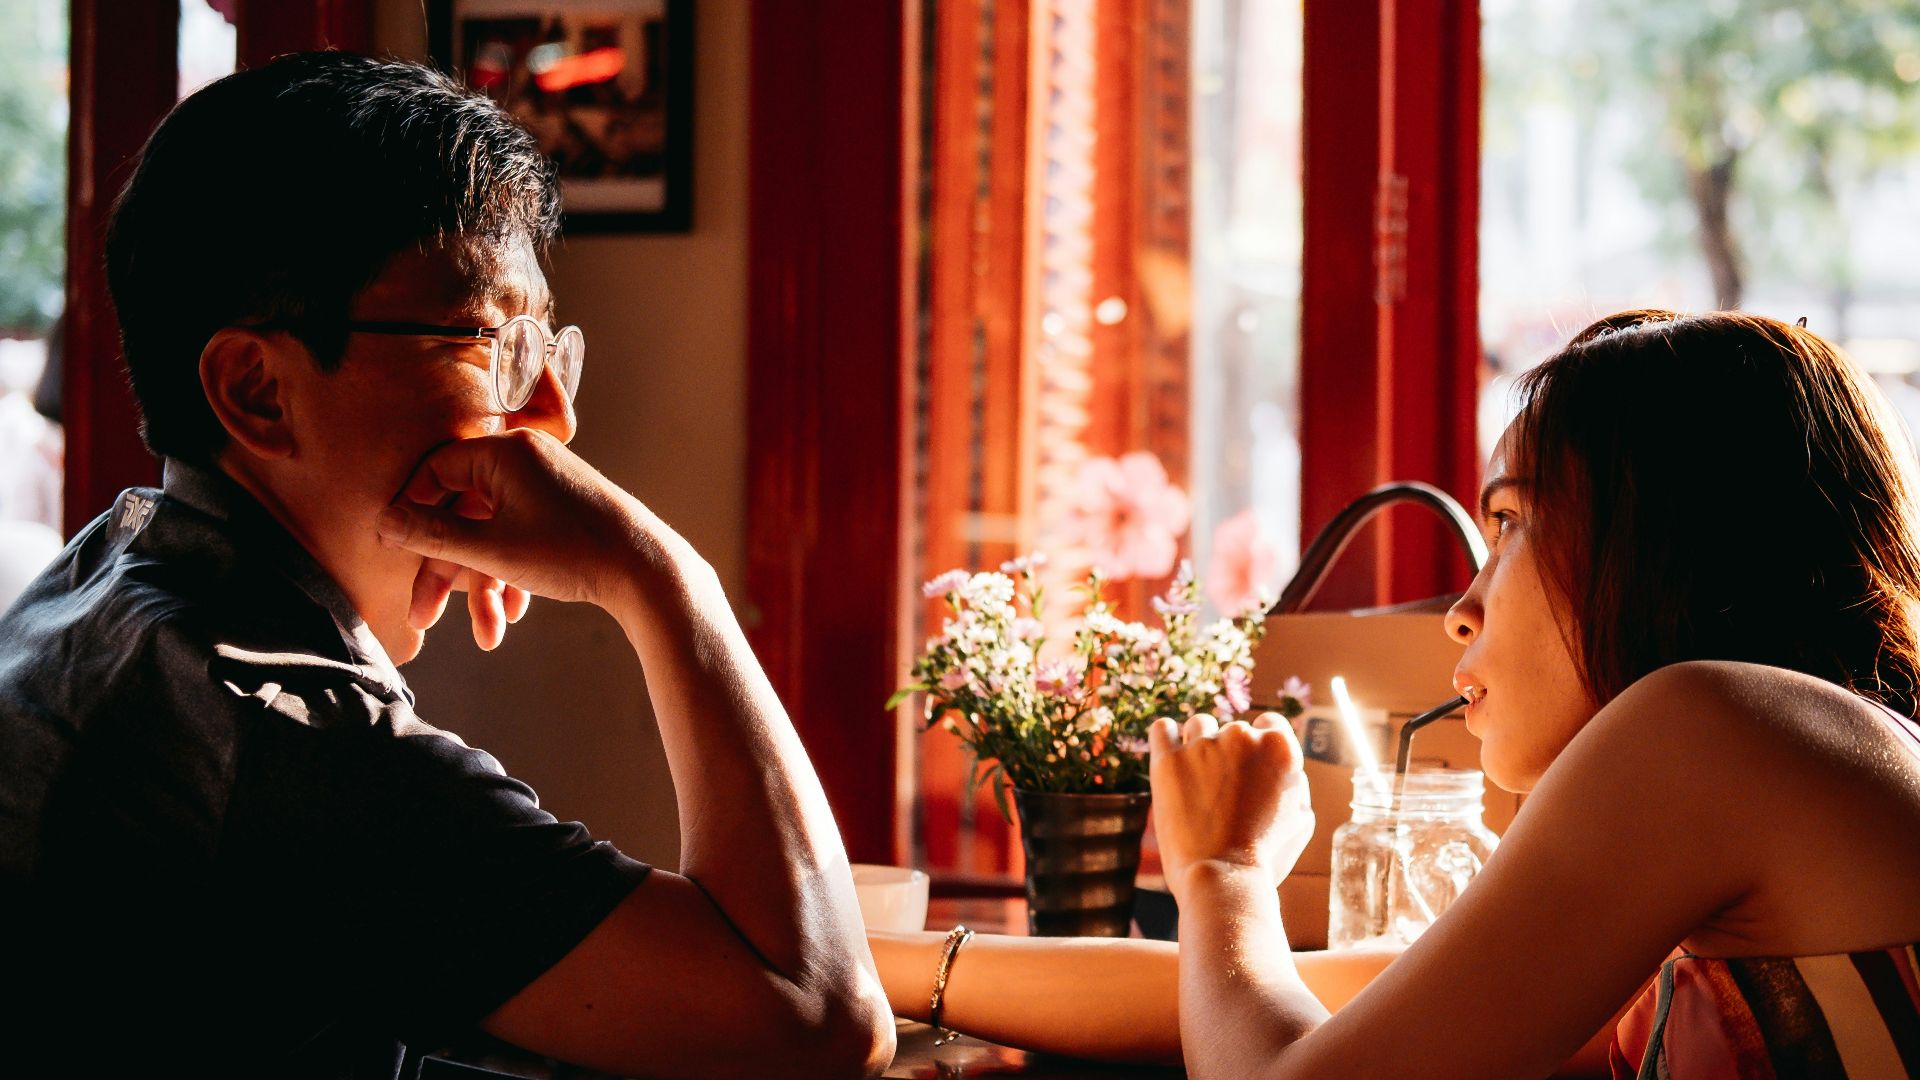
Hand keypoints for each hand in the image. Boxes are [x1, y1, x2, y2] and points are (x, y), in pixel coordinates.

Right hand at [374, 429, 671, 617]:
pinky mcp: (560, 509)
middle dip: (446, 572)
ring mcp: (544, 485)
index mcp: (504, 452)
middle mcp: (524, 460)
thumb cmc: (572, 552)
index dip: (410, 513)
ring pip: (491, 534)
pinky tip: (514, 614)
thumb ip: (433, 535)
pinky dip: (512, 573)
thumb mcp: (491, 550)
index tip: (393, 550)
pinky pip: (519, 536)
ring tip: (487, 635)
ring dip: (483, 585)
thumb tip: (384, 521)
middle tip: (422, 617)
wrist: (647, 569)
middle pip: (461, 513)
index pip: (435, 472)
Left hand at [1148, 712, 1313, 905]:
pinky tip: (1171, 757)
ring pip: (1199, 725)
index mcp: (1280, 746)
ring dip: (1199, 744)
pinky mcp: (1167, 759)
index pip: (1270, 724)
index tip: (1252, 769)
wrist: (1223, 877)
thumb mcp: (1301, 820)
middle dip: (1231, 755)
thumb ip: (1295, 783)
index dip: (1261, 748)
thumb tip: (1286, 766)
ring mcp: (1203, 745)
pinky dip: (1166, 738)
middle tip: (1227, 793)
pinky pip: (1162, 728)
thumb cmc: (1266, 856)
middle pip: (1234, 731)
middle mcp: (1242, 736)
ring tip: (1198, 781)